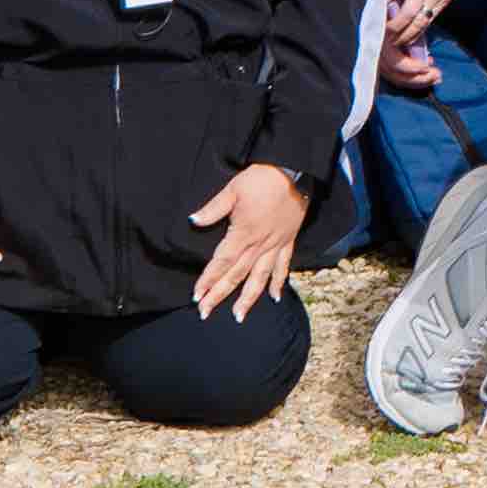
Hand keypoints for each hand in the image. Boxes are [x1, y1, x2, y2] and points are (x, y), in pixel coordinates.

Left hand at [185, 159, 305, 317]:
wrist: (294, 170)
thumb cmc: (261, 179)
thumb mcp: (233, 190)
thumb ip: (213, 208)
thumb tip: (193, 220)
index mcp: (243, 233)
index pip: (221, 262)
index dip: (208, 279)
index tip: (196, 296)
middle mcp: (259, 244)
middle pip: (236, 275)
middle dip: (219, 295)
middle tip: (204, 313)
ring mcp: (275, 245)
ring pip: (259, 277)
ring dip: (248, 298)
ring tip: (238, 316)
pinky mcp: (288, 241)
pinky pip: (283, 266)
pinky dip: (279, 282)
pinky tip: (275, 297)